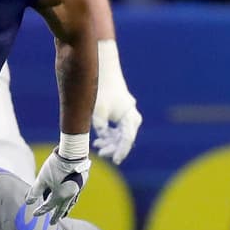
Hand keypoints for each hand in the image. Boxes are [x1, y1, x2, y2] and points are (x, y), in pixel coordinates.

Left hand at [26, 149, 90, 224]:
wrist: (73, 154)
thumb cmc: (56, 166)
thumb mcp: (42, 179)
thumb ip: (34, 191)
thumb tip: (27, 202)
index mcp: (60, 196)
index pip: (48, 206)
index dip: (40, 211)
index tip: (35, 214)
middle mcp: (70, 195)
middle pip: (62, 209)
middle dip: (56, 216)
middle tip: (53, 223)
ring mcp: (77, 190)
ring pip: (70, 203)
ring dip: (65, 209)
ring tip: (62, 213)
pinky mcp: (81, 183)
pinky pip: (74, 195)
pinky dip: (70, 200)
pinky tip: (69, 198)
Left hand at [92, 39, 140, 164]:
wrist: (103, 69)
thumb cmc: (100, 90)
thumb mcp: (97, 112)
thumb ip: (100, 128)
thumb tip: (102, 140)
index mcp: (129, 116)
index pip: (127, 139)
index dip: (121, 151)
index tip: (115, 161)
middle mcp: (131, 115)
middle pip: (125, 137)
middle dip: (114, 147)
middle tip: (101, 154)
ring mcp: (127, 112)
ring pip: (122, 133)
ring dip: (111, 141)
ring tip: (98, 146)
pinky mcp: (121, 110)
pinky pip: (118, 127)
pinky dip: (110, 133)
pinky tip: (100, 139)